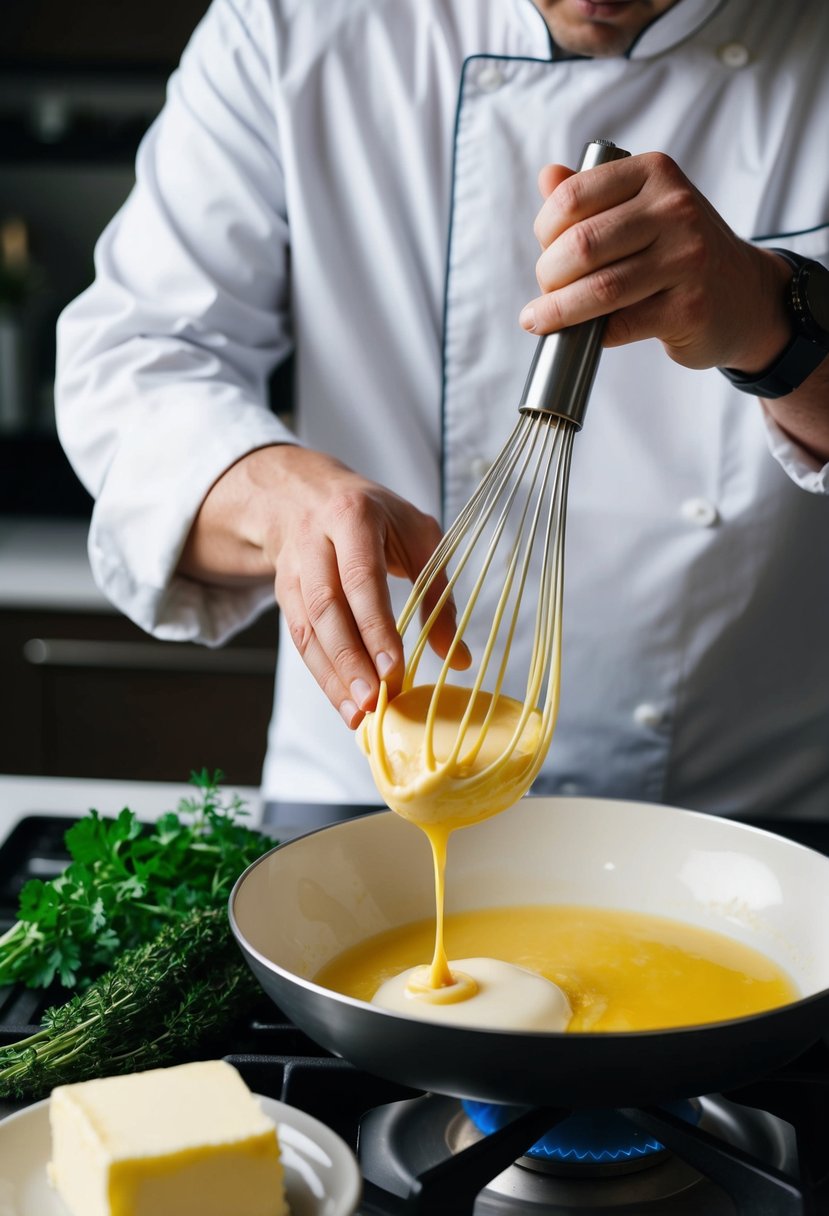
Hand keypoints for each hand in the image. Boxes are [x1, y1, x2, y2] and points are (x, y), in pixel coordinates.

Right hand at [181, 445, 465, 727]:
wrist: (302, 495)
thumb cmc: (374, 516)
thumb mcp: (416, 535)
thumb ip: (437, 593)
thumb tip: (458, 659)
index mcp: (352, 517)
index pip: (361, 578)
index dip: (375, 628)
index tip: (394, 671)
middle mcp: (314, 542)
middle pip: (327, 608)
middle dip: (351, 661)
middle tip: (374, 702)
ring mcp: (293, 570)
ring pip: (307, 630)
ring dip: (333, 677)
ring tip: (359, 715)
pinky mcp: (284, 595)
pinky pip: (301, 640)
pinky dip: (323, 675)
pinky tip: (344, 703)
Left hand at [520, 152, 790, 374]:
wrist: (744, 295)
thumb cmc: (678, 252)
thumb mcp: (642, 209)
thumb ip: (592, 195)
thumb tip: (547, 176)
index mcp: (655, 173)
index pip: (572, 198)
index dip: (544, 232)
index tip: (545, 253)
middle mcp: (675, 209)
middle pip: (581, 245)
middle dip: (548, 276)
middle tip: (545, 293)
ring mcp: (688, 258)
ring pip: (599, 288)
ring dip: (559, 312)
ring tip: (541, 320)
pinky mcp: (690, 307)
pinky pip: (621, 325)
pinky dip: (593, 334)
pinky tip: (586, 336)